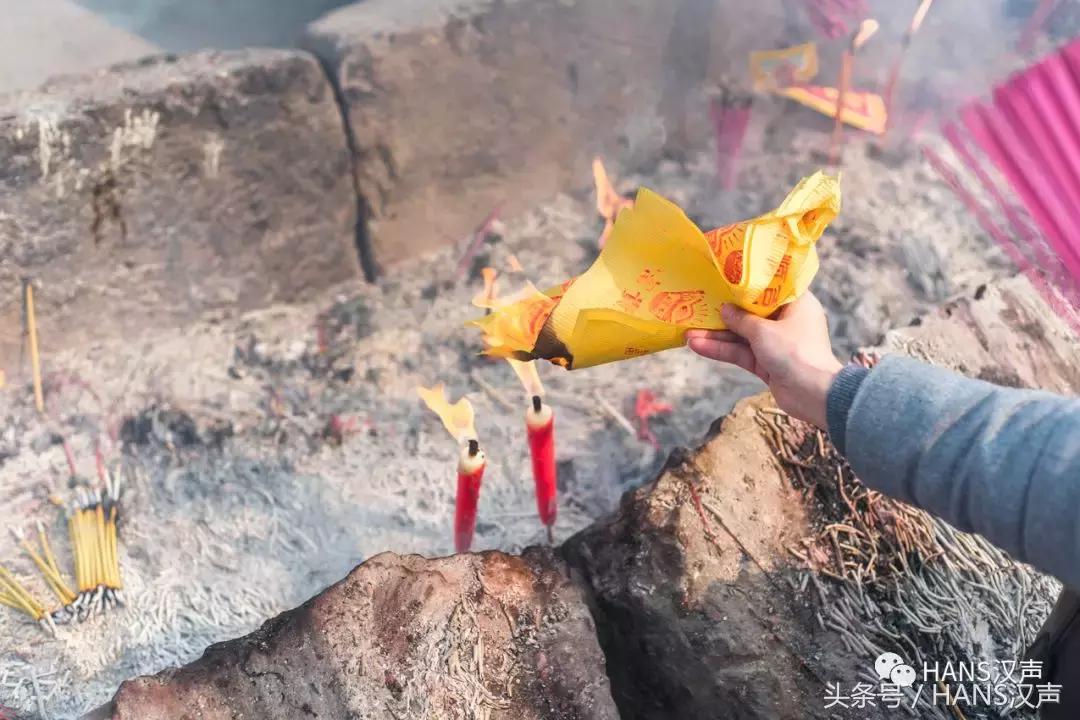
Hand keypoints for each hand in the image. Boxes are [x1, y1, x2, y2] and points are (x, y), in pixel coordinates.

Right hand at [686, 293, 841, 427]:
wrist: (814, 395)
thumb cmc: (795, 351)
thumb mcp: (763, 331)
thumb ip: (740, 319)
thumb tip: (725, 309)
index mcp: (795, 304)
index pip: (769, 289)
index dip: (745, 285)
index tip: (724, 281)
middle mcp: (786, 321)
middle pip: (750, 314)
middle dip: (723, 315)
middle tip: (698, 308)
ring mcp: (776, 344)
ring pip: (742, 336)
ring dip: (717, 336)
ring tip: (689, 333)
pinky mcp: (767, 364)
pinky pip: (741, 353)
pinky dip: (722, 351)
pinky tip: (698, 347)